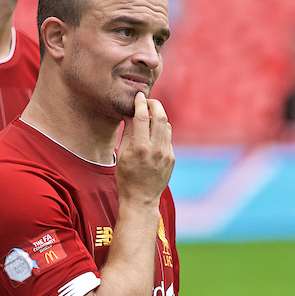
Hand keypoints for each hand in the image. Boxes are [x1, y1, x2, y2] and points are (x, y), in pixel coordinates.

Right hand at [115, 92, 173, 207]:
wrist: (141, 199)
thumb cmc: (126, 178)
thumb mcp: (122, 154)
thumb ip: (128, 133)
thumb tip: (130, 115)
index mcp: (140, 147)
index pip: (143, 116)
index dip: (140, 103)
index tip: (138, 96)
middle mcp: (156, 148)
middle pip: (161, 116)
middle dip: (155, 104)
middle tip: (148, 101)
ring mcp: (166, 153)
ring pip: (167, 126)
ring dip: (159, 118)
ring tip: (150, 117)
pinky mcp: (172, 158)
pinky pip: (168, 138)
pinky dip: (161, 132)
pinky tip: (153, 137)